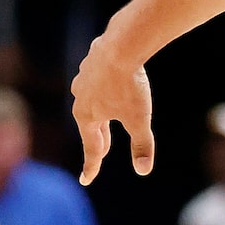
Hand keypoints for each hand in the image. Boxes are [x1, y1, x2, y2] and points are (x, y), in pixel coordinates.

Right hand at [73, 31, 154, 182]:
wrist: (122, 44)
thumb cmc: (129, 85)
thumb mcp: (139, 120)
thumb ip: (141, 145)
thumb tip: (143, 170)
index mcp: (87, 116)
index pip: (91, 148)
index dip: (91, 166)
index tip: (87, 179)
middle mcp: (80, 98)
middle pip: (90, 125)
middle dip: (99, 139)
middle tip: (103, 152)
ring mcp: (84, 77)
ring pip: (91, 100)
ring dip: (99, 112)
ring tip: (106, 116)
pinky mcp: (92, 60)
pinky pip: (97, 79)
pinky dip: (103, 87)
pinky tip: (109, 83)